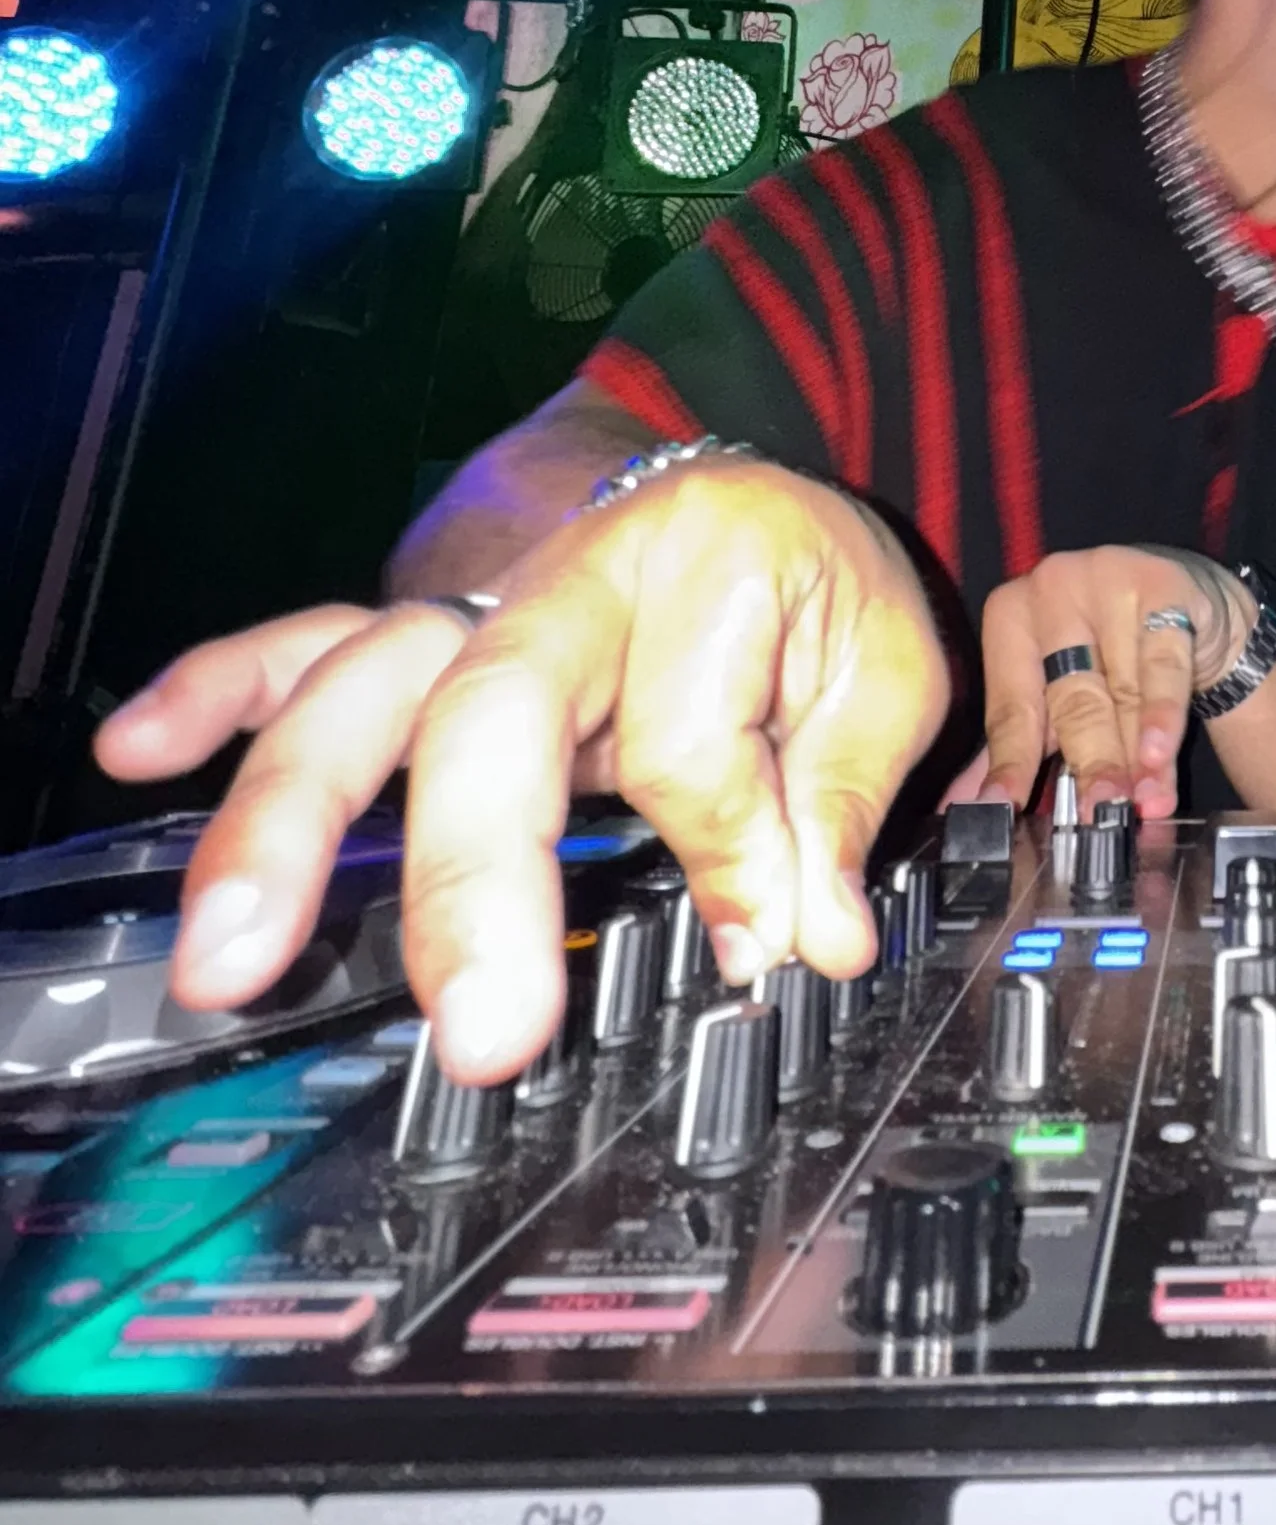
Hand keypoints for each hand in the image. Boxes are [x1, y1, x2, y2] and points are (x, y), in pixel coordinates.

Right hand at [92, 460, 950, 1083]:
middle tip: (477, 1031)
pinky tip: (142, 749)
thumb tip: (806, 941)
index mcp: (712, 563)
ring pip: (368, 687)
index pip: (685, 739)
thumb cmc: (814, 586)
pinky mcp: (424, 635)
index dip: (726, 849)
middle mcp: (576, 577)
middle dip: (475, 876)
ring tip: (233, 949)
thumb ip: (839, 801)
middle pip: (498, 709)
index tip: (765, 936)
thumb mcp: (885, 668)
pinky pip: (304, 645)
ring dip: (292, 818)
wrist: (757, 492)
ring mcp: (483, 605)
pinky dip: (217, 691)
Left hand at [978, 546, 1248, 819]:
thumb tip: (971, 806)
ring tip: (1143, 802)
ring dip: (1136, 755)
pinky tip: (1160, 753)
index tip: (1005, 808)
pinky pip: (1163, 665)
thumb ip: (1015, 745)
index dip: (1011, 763)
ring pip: (1124, 689)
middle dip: (1089, 762)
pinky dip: (1162, 715)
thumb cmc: (1104, 649)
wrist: (1181, 599)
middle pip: (1071, 698)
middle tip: (1096, 813)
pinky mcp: (1162, 586)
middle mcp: (1052, 589)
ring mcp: (1108, 581)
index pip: (1012, 705)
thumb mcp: (1053, 692)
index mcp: (1010, 616)